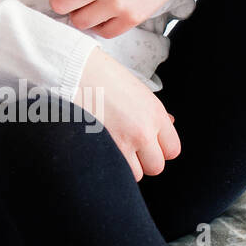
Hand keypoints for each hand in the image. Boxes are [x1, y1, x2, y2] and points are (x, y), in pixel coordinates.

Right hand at [77, 46, 179, 180]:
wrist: (73, 72)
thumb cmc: (103, 76)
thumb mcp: (137, 90)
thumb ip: (155, 113)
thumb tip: (170, 123)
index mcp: (155, 114)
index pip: (172, 150)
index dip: (160, 149)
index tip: (149, 144)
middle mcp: (143, 132)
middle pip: (156, 166)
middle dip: (144, 160)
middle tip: (130, 147)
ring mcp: (122, 143)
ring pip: (136, 174)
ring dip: (127, 165)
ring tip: (114, 147)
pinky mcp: (102, 150)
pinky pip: (114, 171)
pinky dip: (110, 165)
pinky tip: (103, 150)